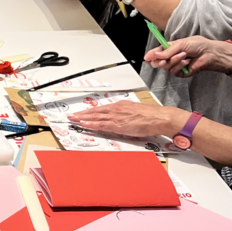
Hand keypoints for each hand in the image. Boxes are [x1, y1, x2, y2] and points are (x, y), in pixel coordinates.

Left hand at [68, 101, 187, 138]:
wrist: (159, 117)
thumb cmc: (151, 116)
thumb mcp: (136, 110)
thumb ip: (127, 113)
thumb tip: (122, 117)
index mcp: (120, 105)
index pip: (102, 108)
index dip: (91, 111)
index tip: (83, 112)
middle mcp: (116, 109)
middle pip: (95, 111)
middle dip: (83, 113)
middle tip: (72, 115)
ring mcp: (116, 117)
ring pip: (96, 117)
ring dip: (84, 118)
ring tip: (74, 119)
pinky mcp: (118, 124)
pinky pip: (102, 124)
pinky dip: (92, 124)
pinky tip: (85, 124)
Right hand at [145, 36, 231, 76]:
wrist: (210, 53)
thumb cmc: (198, 45)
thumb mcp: (180, 44)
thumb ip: (167, 51)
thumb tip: (155, 55)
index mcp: (169, 48)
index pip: (157, 52)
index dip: (151, 55)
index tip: (146, 57)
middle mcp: (171, 57)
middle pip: (158, 62)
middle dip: (160, 60)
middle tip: (164, 58)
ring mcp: (176, 65)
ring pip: (166, 67)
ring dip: (174, 60)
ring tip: (184, 55)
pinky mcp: (182, 72)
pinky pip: (174, 72)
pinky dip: (179, 66)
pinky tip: (187, 62)